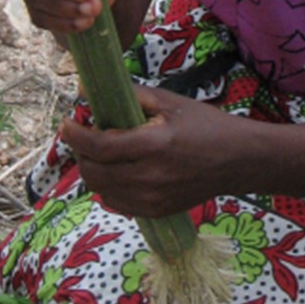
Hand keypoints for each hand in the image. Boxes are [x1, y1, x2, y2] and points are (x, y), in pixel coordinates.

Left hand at [61, 85, 246, 217]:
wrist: (238, 161)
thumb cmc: (205, 125)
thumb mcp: (169, 102)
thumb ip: (130, 96)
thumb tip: (88, 91)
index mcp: (153, 145)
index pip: (99, 146)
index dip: (75, 135)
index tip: (66, 124)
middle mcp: (150, 177)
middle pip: (93, 172)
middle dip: (81, 153)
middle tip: (83, 136)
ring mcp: (152, 200)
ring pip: (101, 190)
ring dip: (93, 170)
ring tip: (100, 152)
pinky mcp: (156, 212)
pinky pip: (117, 203)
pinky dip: (108, 187)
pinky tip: (118, 171)